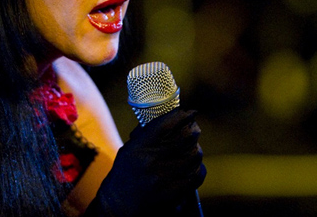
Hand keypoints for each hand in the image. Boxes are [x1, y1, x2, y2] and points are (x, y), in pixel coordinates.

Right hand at [84, 108, 205, 216]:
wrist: (118, 203)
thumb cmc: (125, 172)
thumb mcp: (130, 149)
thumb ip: (148, 135)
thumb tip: (171, 119)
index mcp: (139, 146)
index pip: (166, 124)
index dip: (182, 116)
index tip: (190, 113)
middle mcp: (151, 160)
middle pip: (185, 138)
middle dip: (193, 130)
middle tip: (194, 128)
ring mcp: (163, 177)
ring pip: (193, 155)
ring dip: (196, 149)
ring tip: (193, 148)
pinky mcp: (172, 192)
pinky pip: (195, 175)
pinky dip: (198, 168)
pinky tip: (194, 166)